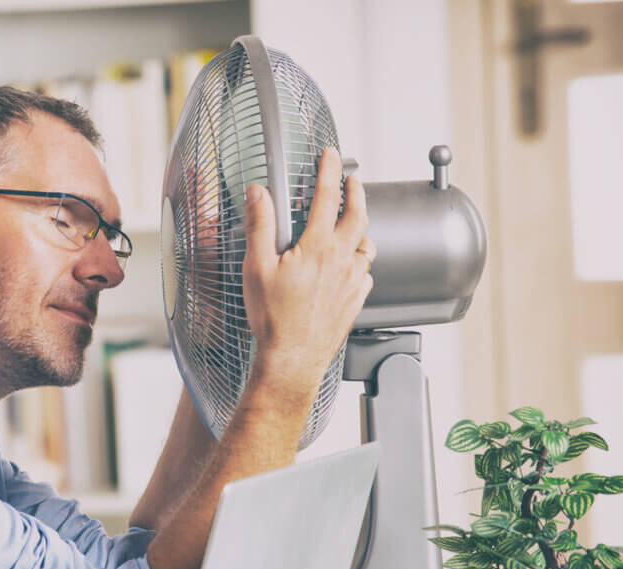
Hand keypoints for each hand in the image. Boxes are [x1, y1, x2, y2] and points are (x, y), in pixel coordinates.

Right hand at [241, 146, 373, 397]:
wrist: (292, 359)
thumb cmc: (273, 319)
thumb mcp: (256, 268)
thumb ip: (259, 226)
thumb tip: (258, 194)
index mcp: (317, 247)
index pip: (327, 197)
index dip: (329, 170)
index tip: (331, 155)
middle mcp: (341, 261)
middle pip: (358, 216)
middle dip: (356, 192)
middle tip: (353, 180)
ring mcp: (352, 282)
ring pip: (366, 246)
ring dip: (360, 229)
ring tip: (352, 223)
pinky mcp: (356, 302)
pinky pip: (366, 274)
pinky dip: (361, 262)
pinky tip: (352, 265)